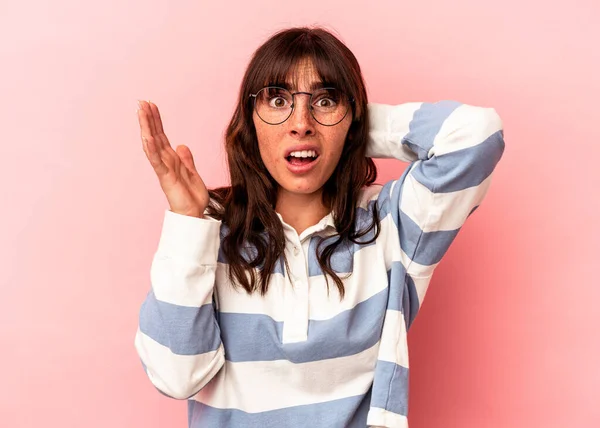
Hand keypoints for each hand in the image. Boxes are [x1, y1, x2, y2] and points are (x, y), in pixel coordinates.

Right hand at [137, 100, 208, 217]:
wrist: (195, 214)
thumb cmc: (192, 196)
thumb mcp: (192, 172)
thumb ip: (187, 159)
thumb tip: (182, 145)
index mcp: (172, 159)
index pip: (161, 136)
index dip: (156, 120)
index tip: (151, 105)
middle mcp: (165, 161)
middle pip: (155, 136)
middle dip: (148, 119)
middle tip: (141, 102)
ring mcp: (164, 169)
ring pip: (152, 145)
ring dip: (146, 128)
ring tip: (140, 113)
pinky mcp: (165, 177)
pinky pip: (157, 161)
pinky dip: (151, 149)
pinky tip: (147, 137)